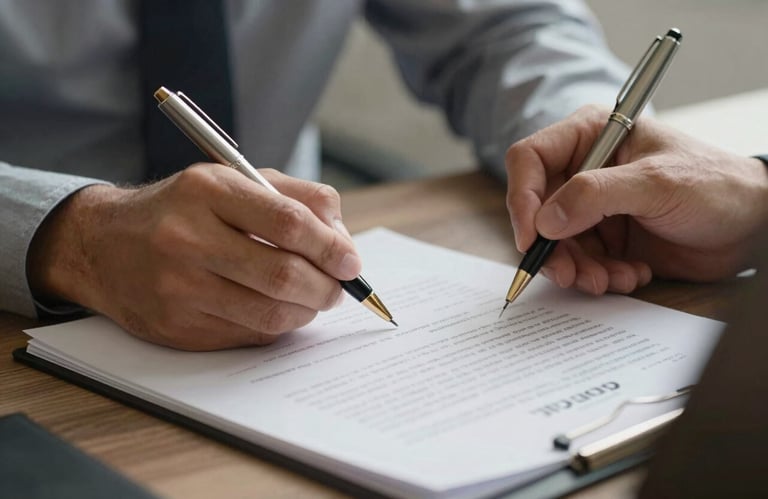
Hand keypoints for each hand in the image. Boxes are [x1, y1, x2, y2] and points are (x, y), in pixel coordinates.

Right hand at [27, 164, 360, 349]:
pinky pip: (248, 336)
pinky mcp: (175, 326)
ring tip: (312, 299)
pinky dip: (276, 326)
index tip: (351, 263)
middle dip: (327, 288)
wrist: (104, 245)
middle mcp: (187, 238)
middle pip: (284, 275)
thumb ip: (296, 197)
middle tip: (338, 288)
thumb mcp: (234, 181)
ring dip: (306, 311)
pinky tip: (276, 310)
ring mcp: (178, 287)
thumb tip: (342, 240)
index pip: (289, 223)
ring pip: (270, 314)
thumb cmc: (184, 209)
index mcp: (207, 190)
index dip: (331, 247)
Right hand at [505, 105, 767, 294]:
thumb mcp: (656, 184)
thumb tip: (544, 221)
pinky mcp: (605, 237)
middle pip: (537, 209)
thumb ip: (596, 196)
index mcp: (590, 136)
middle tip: (571, 274)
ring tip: (610, 280)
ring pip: (556, 243)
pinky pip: (581, 262)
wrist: (752, 226)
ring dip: (578, 268)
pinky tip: (632, 275)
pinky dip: (599, 276)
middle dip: (553, 247)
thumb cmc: (715, 185)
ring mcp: (592, 207)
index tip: (533, 236)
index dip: (523, 197)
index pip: (530, 160)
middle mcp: (583, 170)